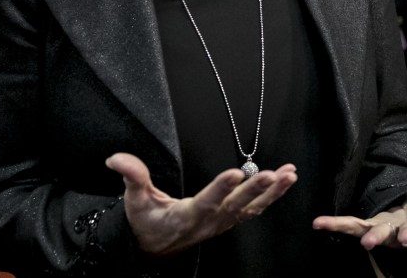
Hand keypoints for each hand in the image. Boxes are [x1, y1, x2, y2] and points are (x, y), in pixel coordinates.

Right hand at [105, 152, 297, 255]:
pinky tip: (286, 180)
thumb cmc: (148, 222)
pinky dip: (272, 195)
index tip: (234, 172)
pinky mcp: (231, 219)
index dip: (221, 188)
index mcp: (187, 215)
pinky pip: (256, 209)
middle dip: (256, 189)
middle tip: (273, 174)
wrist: (158, 247)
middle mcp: (210, 220)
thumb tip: (116, 159)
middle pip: (236, 204)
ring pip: (252, 207)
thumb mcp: (136, 201)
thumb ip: (132, 177)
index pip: (207, 201)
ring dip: (272, 192)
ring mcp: (224, 221)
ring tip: (289, 174)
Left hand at [310, 144, 406, 250]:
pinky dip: (333, 224)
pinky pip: (348, 225)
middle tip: (371, 242)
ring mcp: (380, 230)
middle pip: (389, 235)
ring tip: (332, 226)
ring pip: (366, 232)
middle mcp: (397, 230)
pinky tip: (319, 222)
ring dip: (353, 232)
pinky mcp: (364, 226)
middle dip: (381, 238)